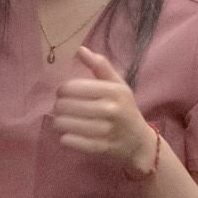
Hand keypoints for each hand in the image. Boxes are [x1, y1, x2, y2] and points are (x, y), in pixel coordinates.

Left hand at [52, 47, 159, 170]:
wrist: (139, 142)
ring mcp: (105, 130)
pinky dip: (66, 138)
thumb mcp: (118, 84)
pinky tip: (68, 134)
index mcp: (113, 91)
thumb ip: (100, 66)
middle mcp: (110, 109)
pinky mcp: (100, 147)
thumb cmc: (125, 108)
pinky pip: (71, 141)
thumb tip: (80, 49)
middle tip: (62, 108)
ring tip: (62, 120)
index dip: (62, 90)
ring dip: (59, 122)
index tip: (63, 92)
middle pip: (65, 105)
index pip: (72, 87)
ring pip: (65, 124)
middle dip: (59, 106)